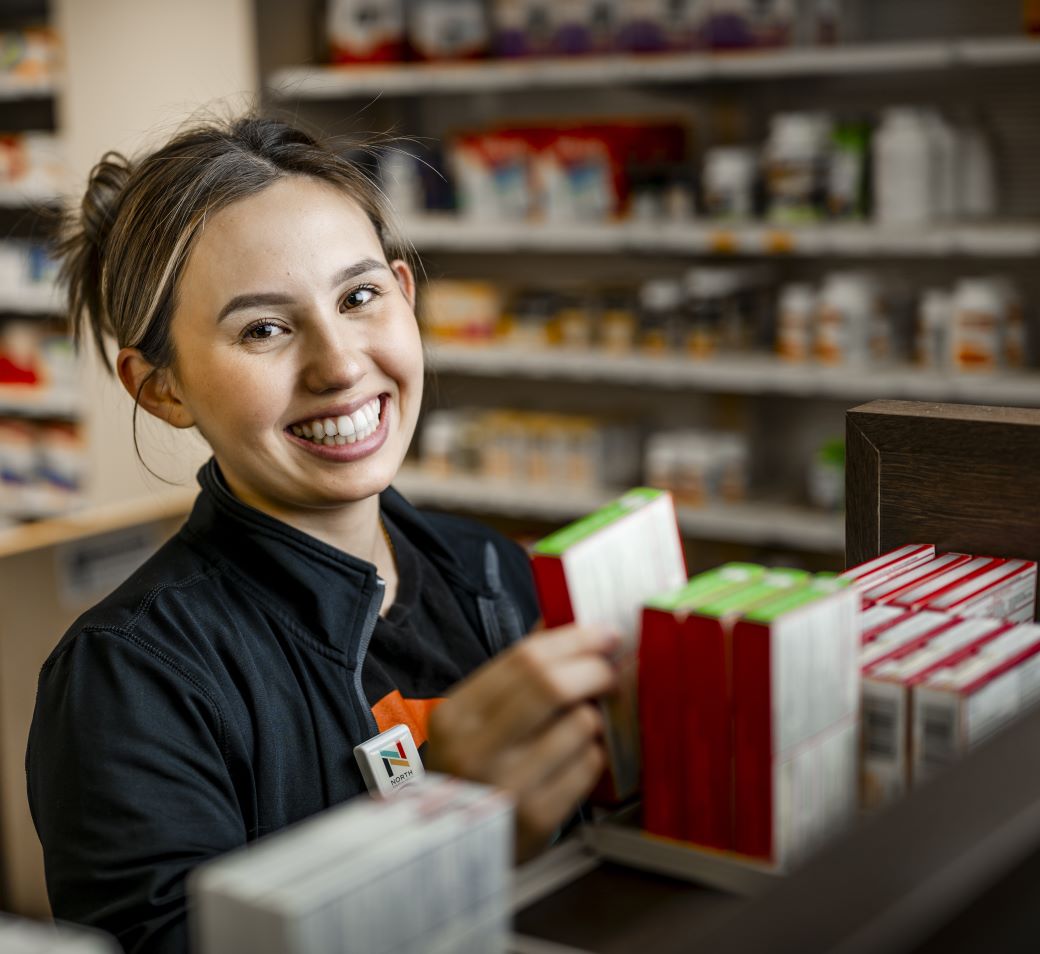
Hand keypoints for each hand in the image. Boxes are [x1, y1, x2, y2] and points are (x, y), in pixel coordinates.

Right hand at [425, 624, 618, 861]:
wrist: (457, 842)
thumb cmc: (476, 763)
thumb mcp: (478, 714)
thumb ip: (517, 668)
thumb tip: (562, 616)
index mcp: (456, 714)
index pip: (524, 659)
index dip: (575, 640)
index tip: (606, 633)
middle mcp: (475, 749)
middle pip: (552, 686)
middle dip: (595, 670)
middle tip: (611, 669)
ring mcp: (506, 787)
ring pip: (580, 726)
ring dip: (593, 719)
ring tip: (580, 724)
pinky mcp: (537, 819)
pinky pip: (589, 767)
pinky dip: (591, 756)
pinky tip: (573, 760)